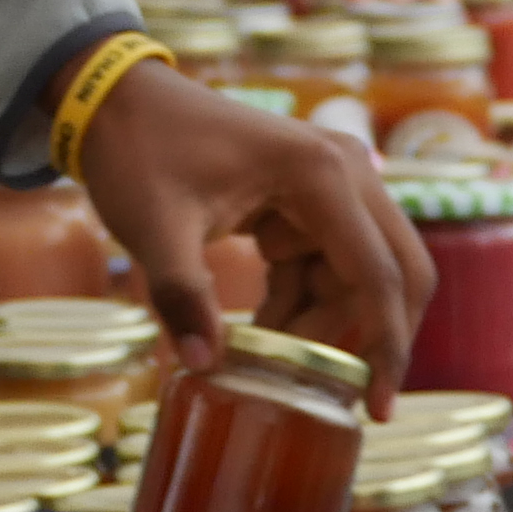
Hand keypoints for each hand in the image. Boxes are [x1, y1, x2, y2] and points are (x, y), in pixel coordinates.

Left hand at [77, 62, 434, 411]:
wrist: (117, 102)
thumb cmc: (137, 154)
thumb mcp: (153, 228)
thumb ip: (180, 297)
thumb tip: (205, 365)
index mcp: (322, 174)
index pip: (379, 275)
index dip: (386, 346)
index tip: (377, 409)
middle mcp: (346, 170)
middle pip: (395, 271)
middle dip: (371, 338)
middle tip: (337, 397)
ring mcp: (332, 179)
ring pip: (358, 274)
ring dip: (322, 323)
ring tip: (264, 358)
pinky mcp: (309, 195)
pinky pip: (327, 263)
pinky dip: (302, 302)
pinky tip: (261, 330)